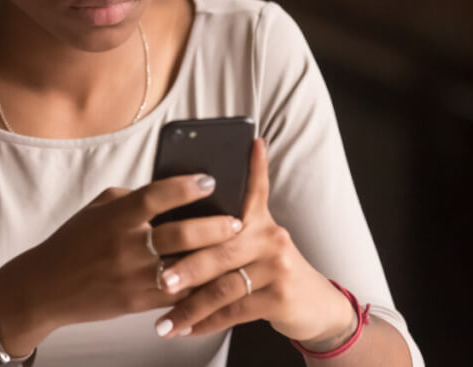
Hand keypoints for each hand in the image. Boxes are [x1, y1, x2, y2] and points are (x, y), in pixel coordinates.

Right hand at [0, 172, 244, 353]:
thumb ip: (132, 199)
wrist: (46, 287)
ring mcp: (132, 277)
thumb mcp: (98, 209)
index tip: (210, 180)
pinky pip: (176, 295)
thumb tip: (171, 190)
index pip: (156, 195)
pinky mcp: (136, 303)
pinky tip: (217, 279)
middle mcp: (125, 246)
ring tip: (236, 250)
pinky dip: (199, 287)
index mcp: (115, 217)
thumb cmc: (74, 242)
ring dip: (213, 259)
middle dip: (214, 227)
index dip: (185, 187)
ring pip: (184, 268)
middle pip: (180, 234)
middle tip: (237, 221)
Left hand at [148, 138, 356, 346]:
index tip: (250, 143)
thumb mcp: (255, 242)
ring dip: (190, 306)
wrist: (313, 304)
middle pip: (221, 248)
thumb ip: (225, 230)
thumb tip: (176, 217)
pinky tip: (186, 330)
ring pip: (224, 286)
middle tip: (158, 279)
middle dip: (186, 266)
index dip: (254, 165)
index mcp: (259, 219)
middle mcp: (271, 237)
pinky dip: (207, 323)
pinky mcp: (280, 296)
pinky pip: (235, 311)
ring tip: (164, 320)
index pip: (254, 187)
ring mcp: (278, 266)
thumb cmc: (268, 270)